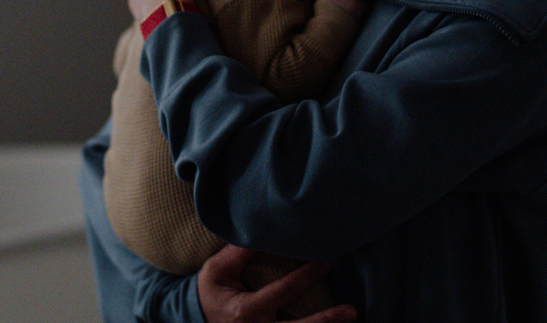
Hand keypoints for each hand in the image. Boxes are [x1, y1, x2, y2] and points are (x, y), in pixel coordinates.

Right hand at [197, 245, 355, 322]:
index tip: (325, 264)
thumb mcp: (216, 271)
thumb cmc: (209, 293)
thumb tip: (262, 232)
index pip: (283, 292)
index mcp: (246, 311)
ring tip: (350, 320)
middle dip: (326, 320)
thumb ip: (237, 253)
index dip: (306, 277)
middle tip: (351, 311)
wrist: (195, 322)